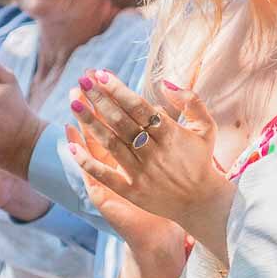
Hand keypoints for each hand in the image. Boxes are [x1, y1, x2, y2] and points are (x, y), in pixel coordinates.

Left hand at [66, 70, 233, 252]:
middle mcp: (154, 153)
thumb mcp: (205, 127)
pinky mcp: (132, 191)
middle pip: (121, 122)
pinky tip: (71, 147)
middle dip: (100, 100)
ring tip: (74, 104)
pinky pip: (105, 176)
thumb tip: (164, 83)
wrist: (201, 202)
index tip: (102, 75)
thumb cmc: (201, 160)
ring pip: (110, 144)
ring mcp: (141, 173)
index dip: (119, 90)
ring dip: (90, 123)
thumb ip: (191, 102)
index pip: (139, 107)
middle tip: (82, 82)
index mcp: (171, 135)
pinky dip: (87, 162)